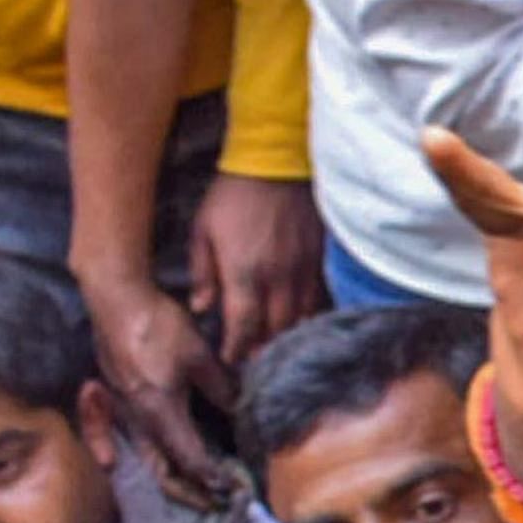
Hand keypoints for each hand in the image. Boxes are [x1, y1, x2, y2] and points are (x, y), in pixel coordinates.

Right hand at [85, 269, 242, 508]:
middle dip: (191, 493)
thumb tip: (243, 411)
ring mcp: (125, 413)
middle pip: (164, 473)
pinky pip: (132, 443)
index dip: (215, 479)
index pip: (191, 459)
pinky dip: (148, 461)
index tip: (237, 490)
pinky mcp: (120, 402)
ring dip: (173, 481)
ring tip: (199, 490)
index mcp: (160, 411)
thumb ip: (221, 388)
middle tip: (219, 503)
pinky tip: (147, 464)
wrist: (116, 300)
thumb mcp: (199, 356)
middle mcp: (139, 420)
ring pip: (148, 461)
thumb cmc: (158, 324)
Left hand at [188, 173, 324, 368]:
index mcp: (244, 272)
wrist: (276, 162)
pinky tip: (301, 321)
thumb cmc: (232, 195)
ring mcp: (303, 269)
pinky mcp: (320, 258)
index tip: (231, 359)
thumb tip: (201, 306)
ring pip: (300, 318)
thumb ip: (202, 273)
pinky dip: (308, 315)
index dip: (237, 349)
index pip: (243, 326)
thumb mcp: (203, 230)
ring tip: (277, 347)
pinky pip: (318, 297)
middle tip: (254, 361)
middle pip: (274, 329)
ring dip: (287, 336)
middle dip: (263, 349)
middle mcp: (277, 277)